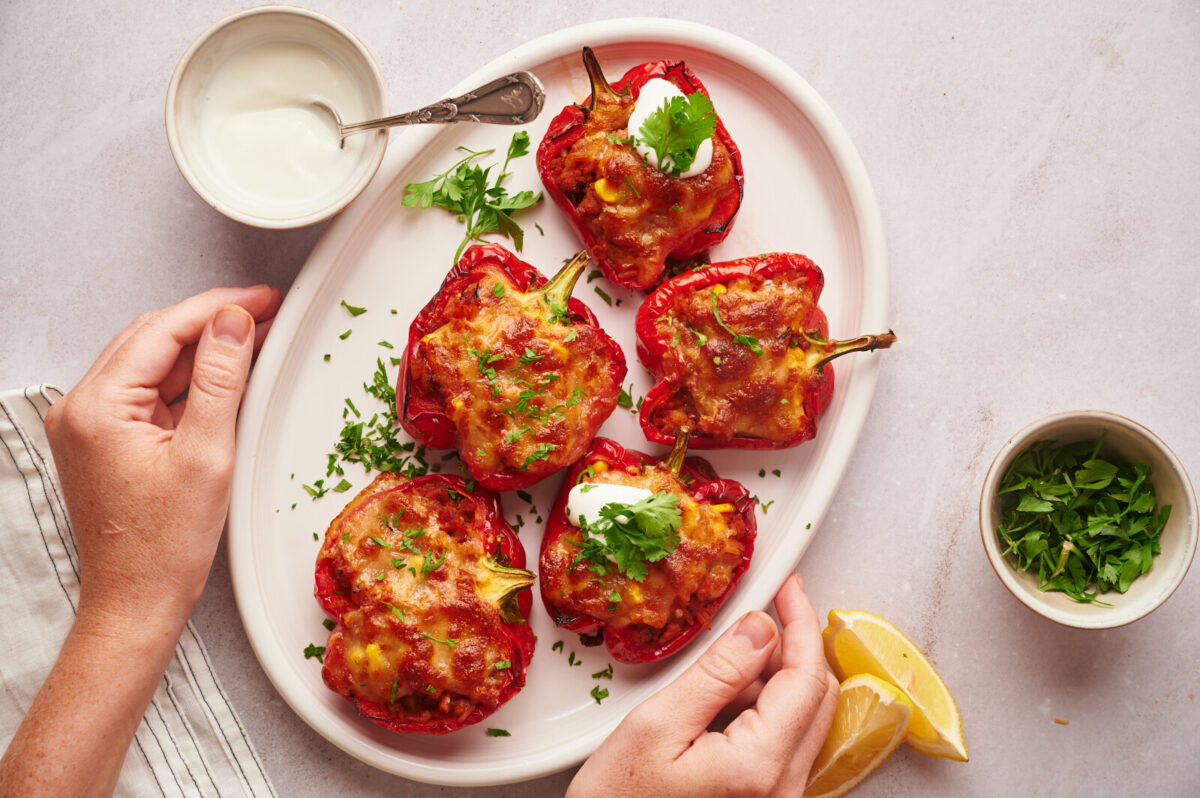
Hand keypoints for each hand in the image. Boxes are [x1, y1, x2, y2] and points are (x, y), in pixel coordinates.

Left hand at [45, 285, 281, 629]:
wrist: (136, 601)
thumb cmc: (164, 547)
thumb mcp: (207, 455)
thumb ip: (221, 380)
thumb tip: (233, 325)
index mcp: (97, 407)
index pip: (162, 330)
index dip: (217, 307)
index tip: (260, 298)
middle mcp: (80, 410)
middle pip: (151, 339)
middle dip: (208, 321)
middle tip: (262, 312)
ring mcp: (88, 426)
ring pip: (149, 362)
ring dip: (198, 349)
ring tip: (250, 340)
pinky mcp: (102, 441)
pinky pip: (145, 392)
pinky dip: (185, 381)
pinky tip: (221, 379)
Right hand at [568, 575, 838, 797]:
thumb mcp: (657, 724)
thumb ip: (716, 673)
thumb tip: (760, 629)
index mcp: (760, 765)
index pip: (806, 677)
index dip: (799, 622)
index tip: (787, 588)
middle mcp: (782, 789)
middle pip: (816, 696)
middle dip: (786, 649)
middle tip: (747, 623)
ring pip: (800, 717)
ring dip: (768, 683)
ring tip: (708, 684)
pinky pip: (783, 743)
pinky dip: (759, 713)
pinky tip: (715, 711)